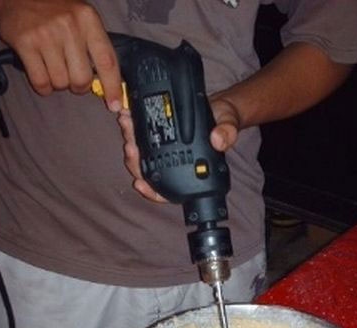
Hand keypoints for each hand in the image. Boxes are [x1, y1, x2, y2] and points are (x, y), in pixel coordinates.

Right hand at [0, 0, 122, 108]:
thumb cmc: (55, 12)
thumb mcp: (81, 19)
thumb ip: (95, 48)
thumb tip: (106, 86)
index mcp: (88, 20)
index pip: (107, 61)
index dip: (113, 87)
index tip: (115, 105)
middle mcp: (69, 25)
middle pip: (82, 79)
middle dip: (78, 86)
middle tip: (71, 76)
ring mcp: (46, 34)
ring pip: (61, 83)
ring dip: (58, 83)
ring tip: (53, 67)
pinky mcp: (26, 43)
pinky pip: (41, 83)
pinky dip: (43, 86)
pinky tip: (41, 72)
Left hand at [118, 95, 239, 201]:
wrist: (220, 108)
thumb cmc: (224, 124)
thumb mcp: (229, 128)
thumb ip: (226, 135)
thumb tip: (217, 140)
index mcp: (188, 172)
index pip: (168, 191)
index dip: (151, 191)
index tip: (140, 183)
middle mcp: (173, 164)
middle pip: (147, 171)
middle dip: (134, 160)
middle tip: (130, 146)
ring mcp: (164, 150)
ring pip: (140, 154)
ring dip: (130, 140)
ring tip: (126, 124)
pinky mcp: (158, 133)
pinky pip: (141, 135)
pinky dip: (132, 126)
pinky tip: (126, 114)